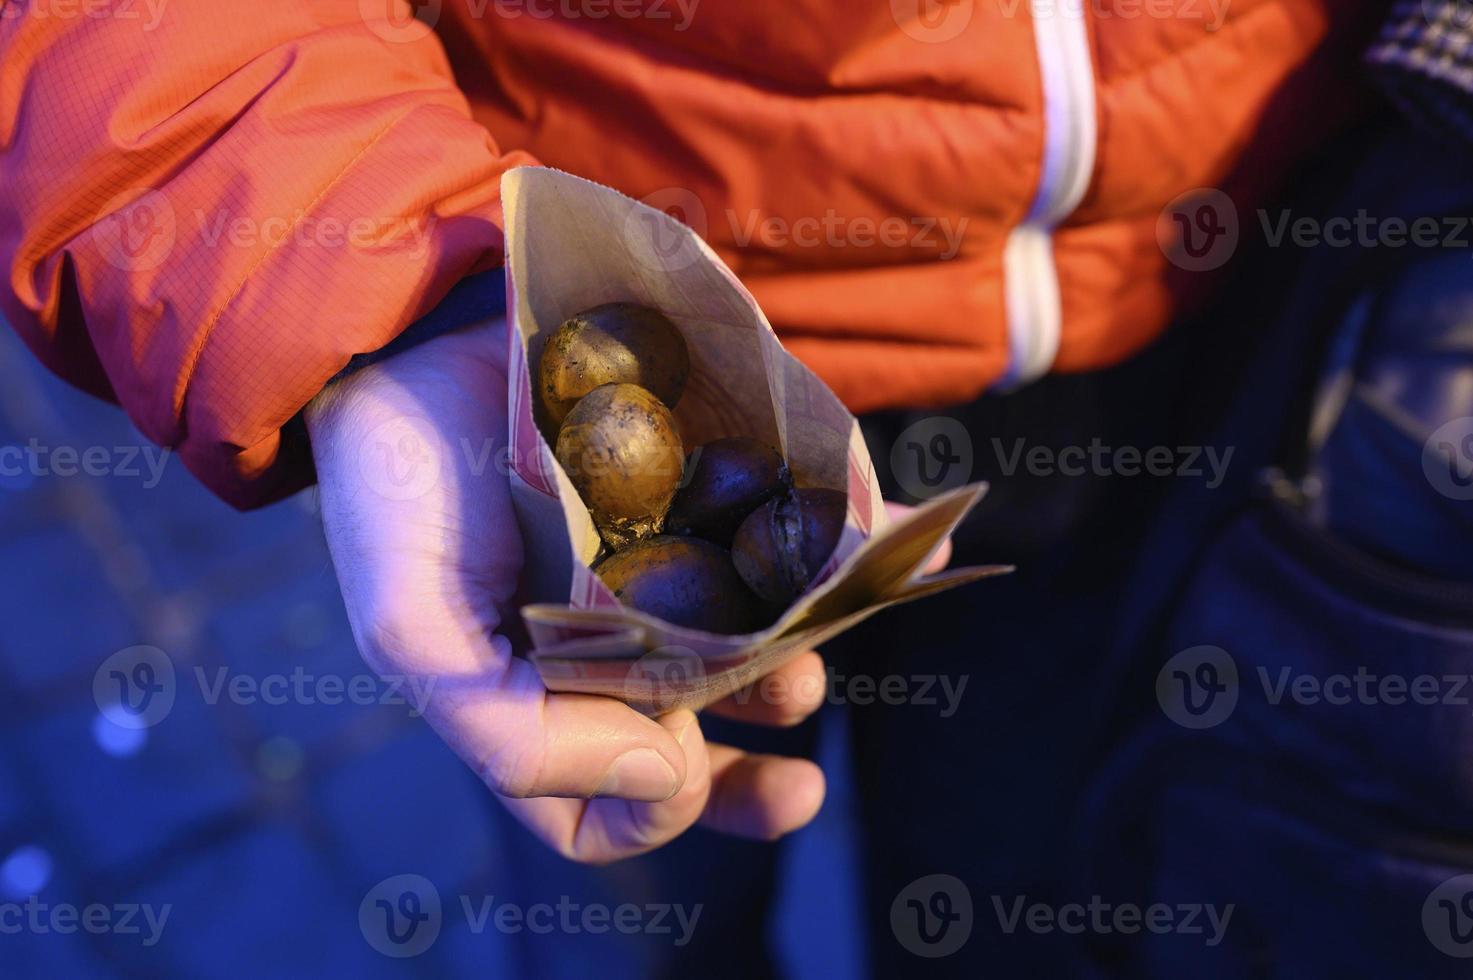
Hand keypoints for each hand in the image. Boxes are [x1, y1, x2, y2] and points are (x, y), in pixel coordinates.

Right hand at [307, 318, 840, 862]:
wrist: (419, 337)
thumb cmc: (399, 488)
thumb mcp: (415, 629)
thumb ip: (512, 733)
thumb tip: (657, 770)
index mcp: (535, 693)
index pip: (596, 808)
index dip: (650, 814)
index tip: (680, 770)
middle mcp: (604, 643)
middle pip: (689, 745)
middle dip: (747, 778)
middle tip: (801, 787)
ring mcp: (658, 566)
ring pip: (747, 644)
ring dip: (799, 656)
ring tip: (821, 646)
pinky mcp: (701, 490)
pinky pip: (785, 532)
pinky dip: (851, 544)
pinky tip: (913, 548)